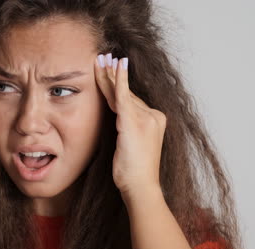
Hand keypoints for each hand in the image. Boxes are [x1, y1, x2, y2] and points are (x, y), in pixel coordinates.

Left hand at [94, 53, 166, 196]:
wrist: (140, 186)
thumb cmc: (133, 171)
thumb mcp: (129, 144)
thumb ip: (125, 126)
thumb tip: (116, 116)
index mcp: (153, 121)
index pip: (130, 98)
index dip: (118, 83)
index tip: (110, 68)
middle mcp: (153, 116)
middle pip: (126, 93)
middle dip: (112, 75)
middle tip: (103, 56)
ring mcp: (147, 118)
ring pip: (123, 93)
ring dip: (110, 75)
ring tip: (100, 59)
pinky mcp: (136, 122)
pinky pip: (124, 97)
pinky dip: (118, 80)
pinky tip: (114, 66)